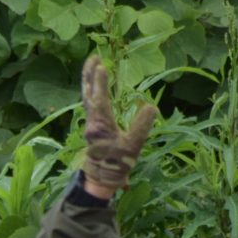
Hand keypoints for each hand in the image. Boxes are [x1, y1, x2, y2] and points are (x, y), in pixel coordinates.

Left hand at [81, 56, 157, 192]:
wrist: (101, 179)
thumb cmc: (117, 164)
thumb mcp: (133, 146)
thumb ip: (142, 125)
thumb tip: (151, 107)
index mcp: (101, 125)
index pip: (99, 100)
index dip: (100, 83)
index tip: (101, 66)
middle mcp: (92, 121)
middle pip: (89, 94)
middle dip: (90, 75)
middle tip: (93, 57)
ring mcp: (90, 124)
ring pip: (87, 98)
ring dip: (89, 81)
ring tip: (92, 66)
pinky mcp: (92, 127)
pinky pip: (90, 104)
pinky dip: (92, 92)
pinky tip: (95, 87)